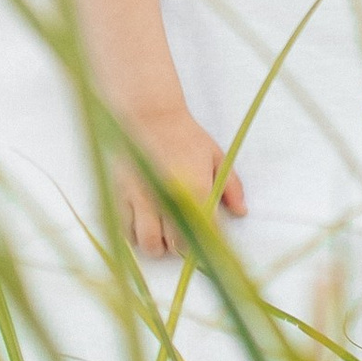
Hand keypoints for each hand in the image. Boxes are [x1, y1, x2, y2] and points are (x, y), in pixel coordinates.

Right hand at [111, 106, 246, 258]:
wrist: (147, 113)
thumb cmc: (184, 135)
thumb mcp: (214, 155)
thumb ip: (231, 186)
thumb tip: (241, 212)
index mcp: (195, 189)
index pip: (206, 234)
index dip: (210, 242)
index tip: (209, 241)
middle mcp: (167, 198)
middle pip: (177, 246)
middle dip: (183, 247)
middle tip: (185, 236)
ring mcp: (141, 199)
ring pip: (149, 244)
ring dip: (158, 245)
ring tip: (162, 233)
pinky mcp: (120, 195)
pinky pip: (126, 230)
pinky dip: (135, 235)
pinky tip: (143, 223)